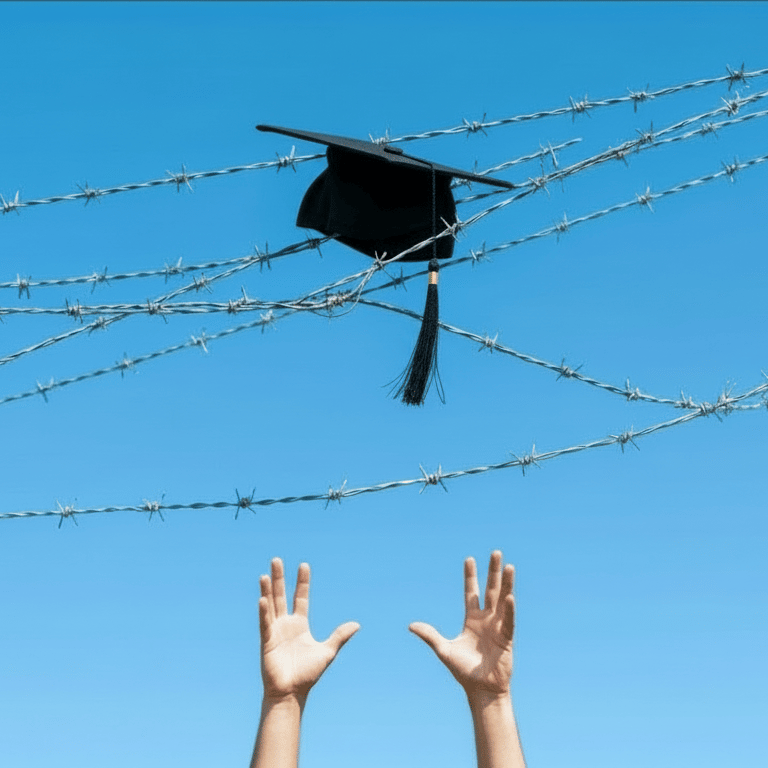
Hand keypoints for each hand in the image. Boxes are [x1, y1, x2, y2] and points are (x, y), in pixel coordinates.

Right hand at [259, 558, 359, 703]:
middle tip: (277, 559)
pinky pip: (265, 623)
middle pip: (282, 595)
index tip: (304, 565)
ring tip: (266, 574)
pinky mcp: (267, 641)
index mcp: (300, 625)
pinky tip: (263, 599)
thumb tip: (357, 624)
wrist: (292, 694)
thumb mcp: (327, 652)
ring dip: (267, 590)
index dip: (302, 582)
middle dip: (280, 578)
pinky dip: (264, 612)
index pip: (301, 597)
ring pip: (270, 605)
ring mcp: (275, 631)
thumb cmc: (308, 675)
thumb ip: (339, 636)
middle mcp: (286, 624)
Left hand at [409, 550, 514, 697]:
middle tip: (495, 552)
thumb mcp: (443, 650)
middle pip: (490, 590)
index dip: (470, 576)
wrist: (481, 691)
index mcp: (471, 620)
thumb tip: (411, 626)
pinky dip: (509, 609)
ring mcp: (497, 627)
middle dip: (492, 571)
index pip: (471, 592)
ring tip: (509, 566)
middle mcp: (486, 620)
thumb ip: (430, 635)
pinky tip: (510, 596)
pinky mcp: (506, 639)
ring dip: (506, 584)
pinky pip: (508, 621)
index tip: (469, 558)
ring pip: (502, 600)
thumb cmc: (463, 671)